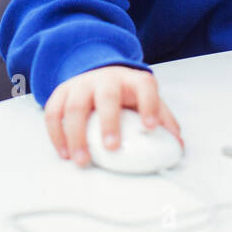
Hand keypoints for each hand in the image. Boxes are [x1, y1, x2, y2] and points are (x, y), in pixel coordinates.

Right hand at [43, 65, 182, 166]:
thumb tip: (177, 144)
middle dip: (108, 122)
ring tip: (81, 159)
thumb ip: (163, 119)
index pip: (145, 87)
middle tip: (112, 147)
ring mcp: (82, 84)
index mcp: (132, 80)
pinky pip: (54, 112)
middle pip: (106, 96)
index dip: (149, 105)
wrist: (100, 72)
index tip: (151, 126)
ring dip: (76, 135)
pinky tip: (64, 152)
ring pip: (75, 106)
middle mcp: (106, 79)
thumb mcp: (146, 100)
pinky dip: (56, 134)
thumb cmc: (125, 93)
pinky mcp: (62, 92)